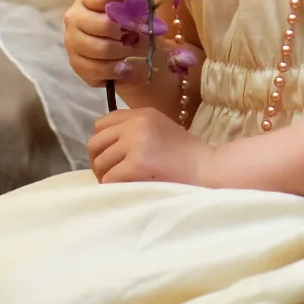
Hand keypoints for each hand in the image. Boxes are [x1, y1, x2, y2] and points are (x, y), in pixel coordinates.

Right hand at [66, 0, 150, 88]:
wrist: (122, 44)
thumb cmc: (126, 17)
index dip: (126, 7)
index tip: (142, 15)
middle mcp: (73, 17)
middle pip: (104, 25)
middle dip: (128, 32)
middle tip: (141, 36)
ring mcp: (72, 42)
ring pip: (101, 49)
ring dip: (124, 51)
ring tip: (134, 50)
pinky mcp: (76, 63)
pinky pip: (97, 69)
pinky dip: (116, 70)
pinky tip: (125, 66)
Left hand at [89, 105, 211, 184]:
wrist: (208, 170)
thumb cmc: (187, 156)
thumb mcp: (160, 130)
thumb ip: (135, 130)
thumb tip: (105, 147)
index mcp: (142, 114)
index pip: (102, 124)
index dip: (103, 143)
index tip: (112, 157)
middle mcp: (135, 124)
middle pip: (95, 143)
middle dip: (99, 161)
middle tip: (110, 175)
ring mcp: (135, 144)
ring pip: (100, 163)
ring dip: (106, 177)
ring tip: (121, 184)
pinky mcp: (136, 165)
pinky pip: (109, 179)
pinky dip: (114, 187)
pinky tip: (127, 189)